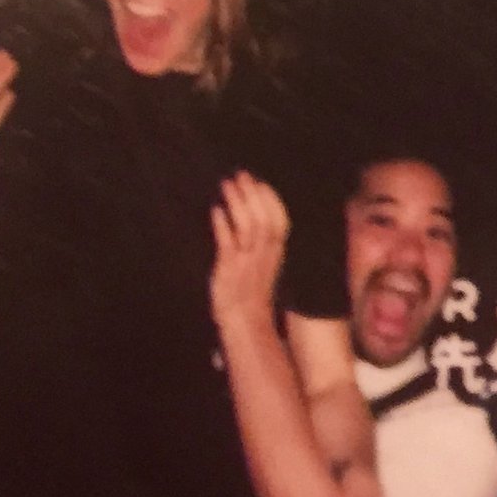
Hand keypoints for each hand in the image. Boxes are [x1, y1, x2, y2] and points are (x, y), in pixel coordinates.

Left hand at [209, 173, 288, 331]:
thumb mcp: (264, 265)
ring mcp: (247, 260)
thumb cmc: (252, 294)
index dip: (271, 200)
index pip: (280, 220)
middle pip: (263, 217)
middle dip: (252, 194)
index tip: (261, 183)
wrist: (245, 321)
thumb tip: (253, 219)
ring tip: (226, 185)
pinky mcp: (230, 267)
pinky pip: (227, 242)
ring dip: (237, 202)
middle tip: (240, 175)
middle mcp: (264, 254)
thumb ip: (262, 244)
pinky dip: (222, 224)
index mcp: (275, 252)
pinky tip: (216, 210)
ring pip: (247, 225)